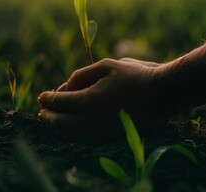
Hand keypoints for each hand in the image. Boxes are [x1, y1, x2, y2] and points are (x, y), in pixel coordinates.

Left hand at [38, 58, 169, 140]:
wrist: (164, 94)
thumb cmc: (137, 75)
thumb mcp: (107, 65)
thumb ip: (82, 75)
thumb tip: (66, 87)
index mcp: (91, 100)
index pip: (61, 102)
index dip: (49, 99)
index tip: (42, 97)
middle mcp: (94, 120)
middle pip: (62, 123)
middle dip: (49, 117)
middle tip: (41, 111)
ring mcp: (103, 132)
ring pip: (72, 135)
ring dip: (59, 128)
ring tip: (51, 121)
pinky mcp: (112, 138)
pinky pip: (86, 139)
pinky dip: (73, 134)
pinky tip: (70, 129)